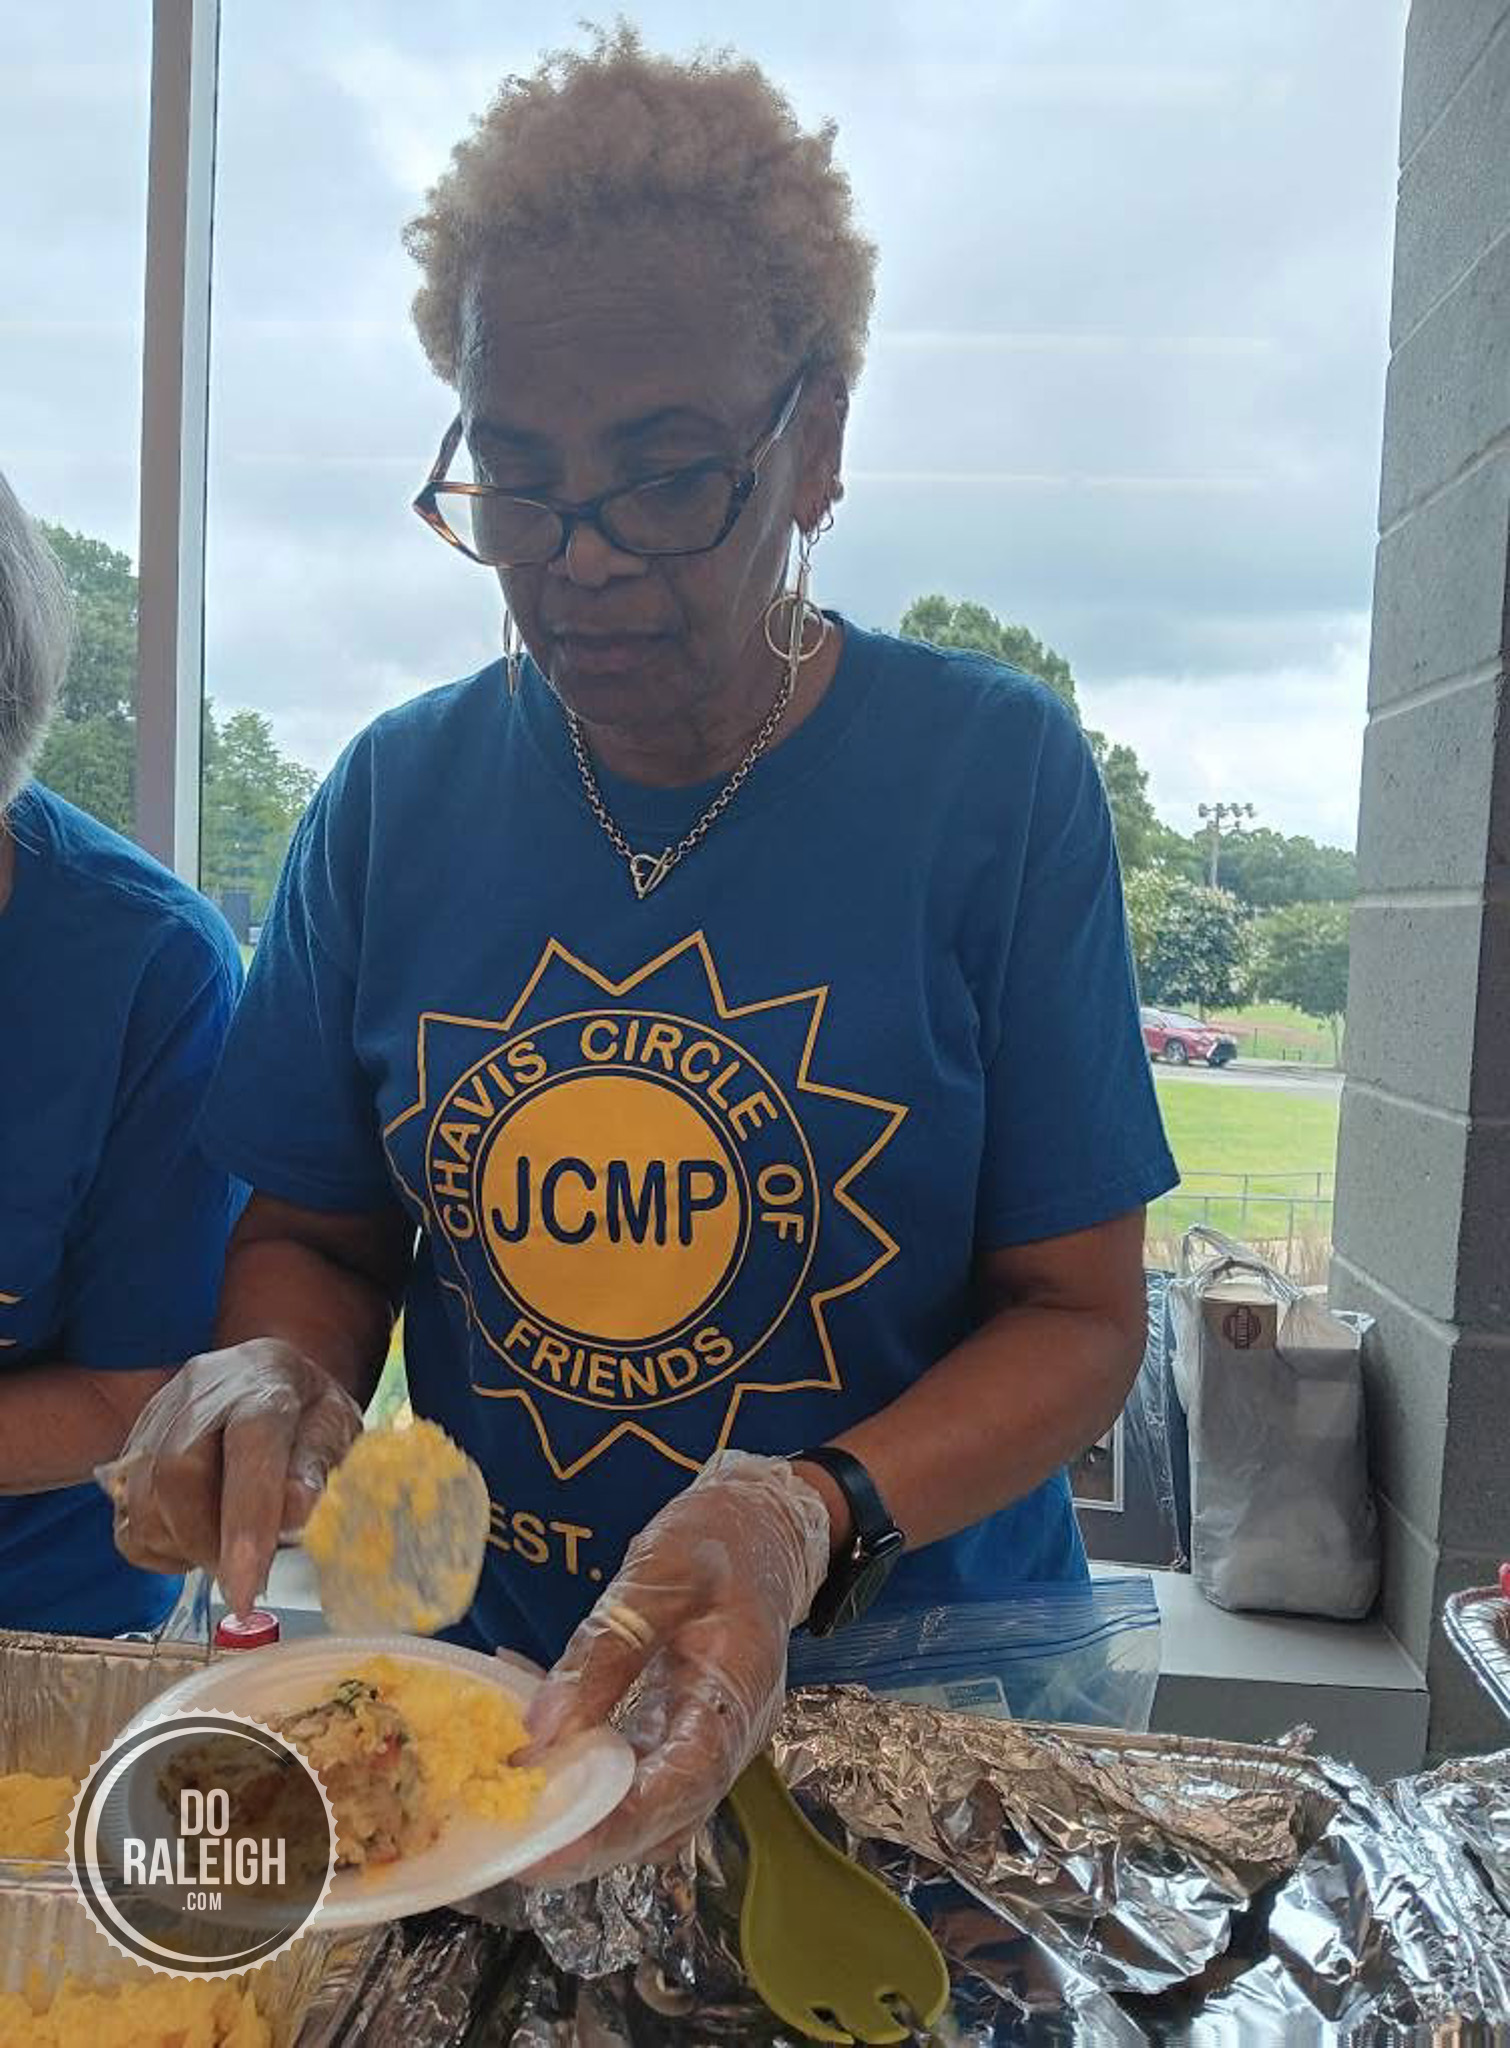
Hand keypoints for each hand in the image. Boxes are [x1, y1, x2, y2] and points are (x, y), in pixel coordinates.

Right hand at [97, 1339, 362, 1613]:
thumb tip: (296, 1512)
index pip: (250, 1447)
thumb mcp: (337, 1429)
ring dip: (182, 1547)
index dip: (245, 1525)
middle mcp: (201, 1393)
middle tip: (240, 1572)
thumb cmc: (306, 1410)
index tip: (245, 1591)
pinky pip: (126, 1518)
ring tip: (224, 1547)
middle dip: (206, 1542)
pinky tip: (194, 1536)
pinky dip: (157, 1546)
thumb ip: (316, 1469)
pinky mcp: (130, 1448)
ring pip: (142, 1500)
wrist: (268, 1376)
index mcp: (264, 1385)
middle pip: (177, 1474)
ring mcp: (158, 1418)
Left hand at [519, 1451, 831, 1882]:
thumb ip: (604, 1650)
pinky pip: (642, 1775)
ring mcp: (712, 1738)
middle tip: (514, 1850)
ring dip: (589, 1822)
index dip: (613, 1830)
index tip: (546, 1852)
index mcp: (735, 1697)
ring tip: (519, 1815)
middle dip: (591, 1845)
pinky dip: (593, 1779)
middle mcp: (730, 1736)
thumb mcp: (658, 1576)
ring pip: (653, 1810)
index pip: (679, 1787)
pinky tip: (541, 1753)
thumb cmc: (718, 1538)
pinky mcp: (687, 1730)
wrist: (764, 1525)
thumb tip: (539, 1730)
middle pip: (665, 1819)